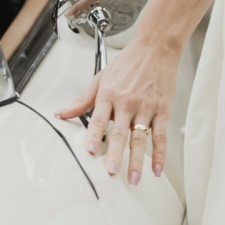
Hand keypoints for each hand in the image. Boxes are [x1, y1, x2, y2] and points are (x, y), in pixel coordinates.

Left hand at [57, 31, 180, 183]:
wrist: (156, 47)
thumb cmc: (129, 62)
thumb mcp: (100, 78)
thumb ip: (82, 100)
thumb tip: (62, 113)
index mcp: (109, 94)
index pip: (99, 119)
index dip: (95, 136)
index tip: (91, 151)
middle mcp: (127, 102)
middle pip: (120, 133)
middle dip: (116, 155)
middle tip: (112, 172)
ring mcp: (146, 108)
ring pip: (141, 138)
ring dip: (137, 160)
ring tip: (133, 177)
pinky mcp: (162, 110)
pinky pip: (161, 135)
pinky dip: (160, 153)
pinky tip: (157, 168)